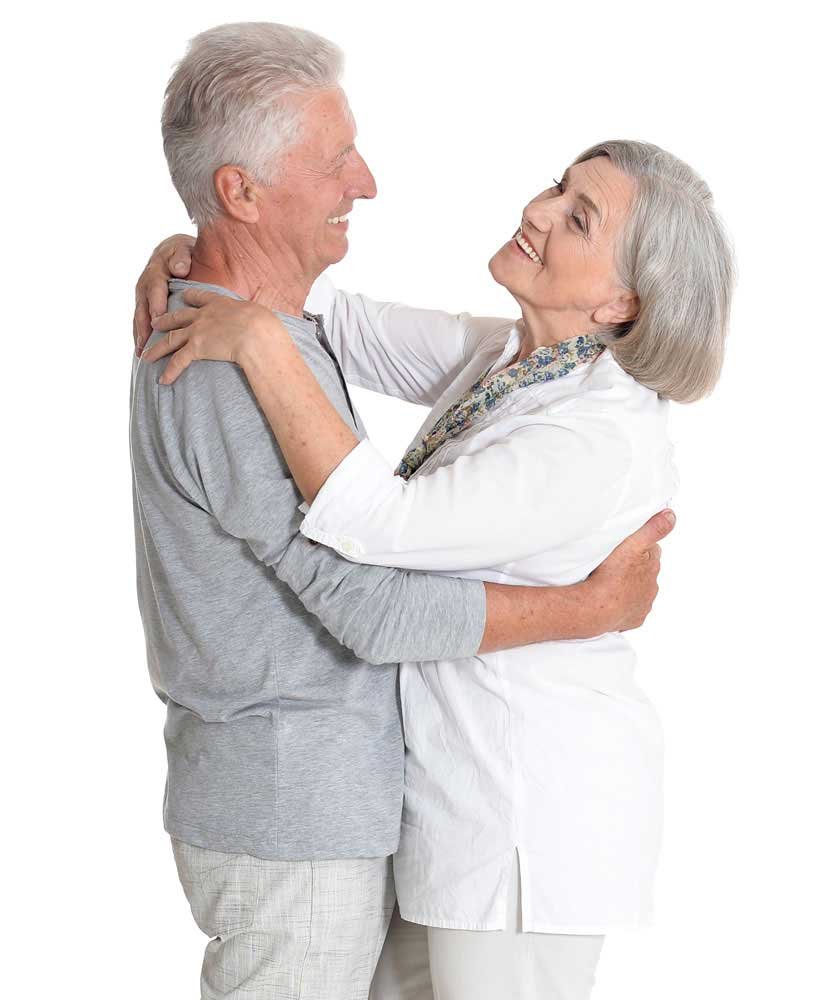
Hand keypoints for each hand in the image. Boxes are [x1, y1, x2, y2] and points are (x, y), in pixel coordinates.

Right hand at [133, 234, 194, 355]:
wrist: (174, 252)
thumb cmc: (182, 253)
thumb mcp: (183, 250)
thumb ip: (181, 258)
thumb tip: (179, 268)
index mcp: (155, 273)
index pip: (155, 291)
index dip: (155, 306)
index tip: (158, 321)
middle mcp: (145, 286)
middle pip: (143, 309)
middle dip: (143, 327)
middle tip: (146, 345)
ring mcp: (142, 297)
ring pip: (139, 318)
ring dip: (139, 335)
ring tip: (141, 353)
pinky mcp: (144, 305)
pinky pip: (141, 321)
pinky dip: (141, 335)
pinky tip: (142, 351)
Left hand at [141, 288, 286, 383]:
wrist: (256, 332)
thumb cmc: (265, 325)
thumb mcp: (260, 314)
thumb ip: (254, 319)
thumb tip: (266, 325)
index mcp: (220, 303)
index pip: (200, 297)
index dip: (190, 297)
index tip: (183, 297)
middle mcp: (204, 315)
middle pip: (178, 317)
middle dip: (164, 321)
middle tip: (154, 323)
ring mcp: (198, 331)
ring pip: (170, 339)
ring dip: (157, 349)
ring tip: (146, 357)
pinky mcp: (196, 348)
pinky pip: (178, 361)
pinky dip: (169, 371)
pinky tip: (162, 380)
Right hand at [583, 509, 675, 632]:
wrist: (595, 609)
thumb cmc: (610, 576)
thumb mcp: (632, 544)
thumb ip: (653, 529)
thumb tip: (671, 516)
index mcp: (653, 566)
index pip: (652, 550)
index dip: (640, 546)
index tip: (627, 546)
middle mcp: (652, 586)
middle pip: (646, 571)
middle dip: (635, 567)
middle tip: (615, 563)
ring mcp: (643, 605)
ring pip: (639, 591)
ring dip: (629, 586)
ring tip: (611, 582)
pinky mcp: (633, 620)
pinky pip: (631, 610)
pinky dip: (623, 605)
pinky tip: (612, 600)